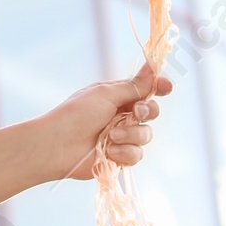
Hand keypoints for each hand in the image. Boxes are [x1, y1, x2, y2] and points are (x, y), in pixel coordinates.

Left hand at [40, 66, 171, 184]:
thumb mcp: (106, 94)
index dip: (158, 88)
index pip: (144, 90)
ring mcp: (121, 137)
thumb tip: (152, 68)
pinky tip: (109, 151)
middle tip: (136, 112)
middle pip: (151, 112)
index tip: (167, 87)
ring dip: (131, 135)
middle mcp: (121, 116)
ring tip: (111, 136)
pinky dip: (124, 152)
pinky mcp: (120, 157)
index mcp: (116, 97)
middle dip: (147, 112)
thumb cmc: (77, 114)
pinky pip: (136, 154)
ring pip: (146, 135)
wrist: (58, 145)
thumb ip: (133, 87)